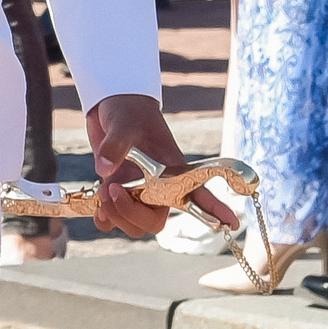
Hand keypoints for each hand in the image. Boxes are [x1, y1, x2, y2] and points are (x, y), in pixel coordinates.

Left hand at [84, 94, 236, 236]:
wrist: (110, 103)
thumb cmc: (128, 111)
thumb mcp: (124, 123)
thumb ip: (115, 145)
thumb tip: (104, 170)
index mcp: (172, 171)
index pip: (200, 195)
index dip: (215, 212)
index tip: (231, 224)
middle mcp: (157, 186)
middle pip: (155, 221)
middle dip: (133, 216)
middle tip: (114, 190)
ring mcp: (137, 190)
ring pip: (134, 225)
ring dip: (116, 216)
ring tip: (103, 190)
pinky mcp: (116, 189)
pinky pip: (112, 220)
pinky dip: (104, 219)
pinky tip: (96, 204)